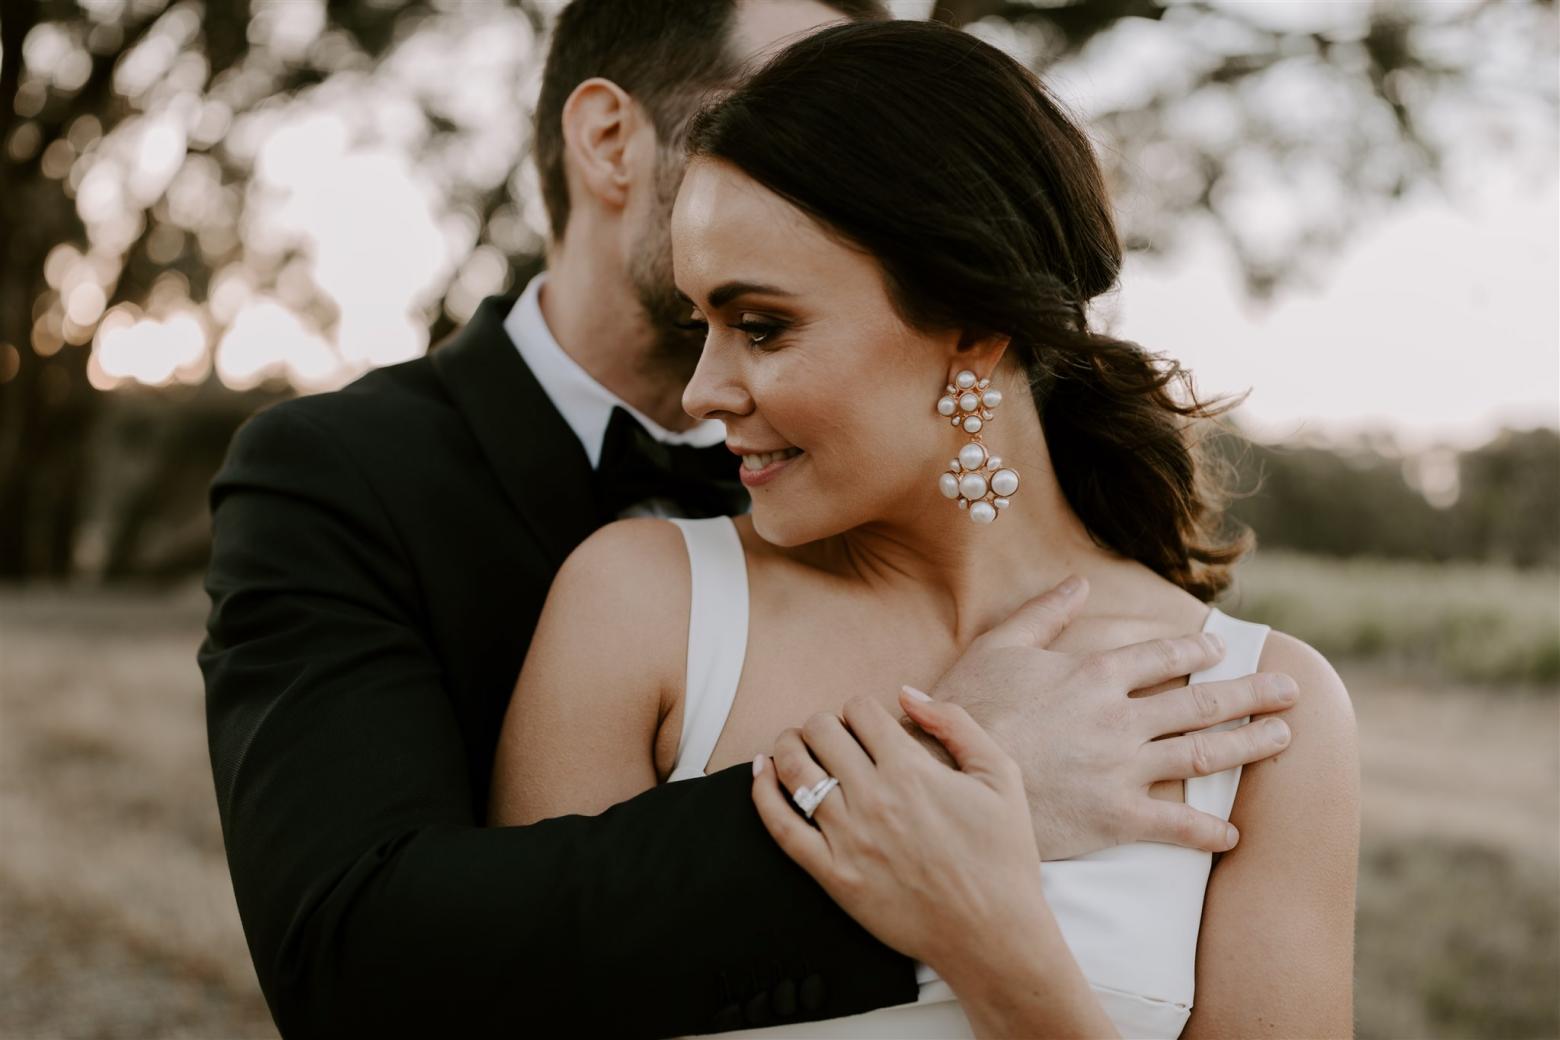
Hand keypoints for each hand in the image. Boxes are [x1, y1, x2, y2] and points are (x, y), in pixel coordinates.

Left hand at [750, 691, 1047, 981]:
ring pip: (794, 768)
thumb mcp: (1000, 774)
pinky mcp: (832, 874)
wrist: (992, 933)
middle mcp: (873, 797)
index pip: (860, 710)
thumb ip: (955, 723)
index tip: (868, 726)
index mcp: (911, 768)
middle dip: (824, 724)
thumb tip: (907, 693)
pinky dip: (762, 792)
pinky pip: (780, 826)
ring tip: (795, 745)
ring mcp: (848, 837)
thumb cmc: (1002, 855)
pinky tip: (761, 772)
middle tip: (832, 737)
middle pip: (821, 731)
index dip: (861, 709)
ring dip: (789, 746)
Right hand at [917, 576, 1296, 858]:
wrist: (948, 774)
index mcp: (1094, 673)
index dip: (1197, 651)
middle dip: (1250, 694)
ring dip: (1248, 746)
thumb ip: (1043, 613)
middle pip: (1199, 702)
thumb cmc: (966, 706)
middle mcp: (1119, 717)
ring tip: (1283, 738)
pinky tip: (1233, 835)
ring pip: (1201, 755)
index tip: (1223, 650)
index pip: (1161, 657)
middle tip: (1290, 690)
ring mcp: (1122, 768)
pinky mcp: (1114, 817)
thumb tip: (1079, 584)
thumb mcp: (998, 646)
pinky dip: (1208, 832)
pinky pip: (1174, 826)